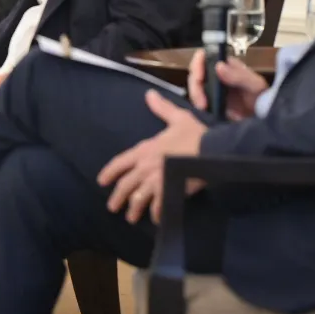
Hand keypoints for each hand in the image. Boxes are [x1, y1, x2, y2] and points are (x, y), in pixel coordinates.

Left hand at [97, 90, 208, 223]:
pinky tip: (156, 220)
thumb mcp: (178, 117)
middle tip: (113, 207)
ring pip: (138, 198)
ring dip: (133, 209)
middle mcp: (146, 166)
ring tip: (131, 218)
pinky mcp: (170, 191)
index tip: (101, 181)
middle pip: (126, 184)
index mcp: (145, 149)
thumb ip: (162, 108)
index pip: (120, 162)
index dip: (109, 172)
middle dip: (118, 197)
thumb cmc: (196, 134)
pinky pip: (158, 207)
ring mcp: (157, 180)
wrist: (213, 150)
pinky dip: (156, 214)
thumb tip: (149, 94)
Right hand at [186, 49, 268, 120]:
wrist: (264, 118)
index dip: (199, 63)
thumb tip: (219, 66)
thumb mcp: (255, 85)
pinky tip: (204, 111)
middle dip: (195, 85)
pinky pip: (197, 100)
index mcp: (227, 65)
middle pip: (196, 72)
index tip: (200, 76)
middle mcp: (216, 75)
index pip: (206, 56)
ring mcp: (212, 89)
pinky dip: (198, 105)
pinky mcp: (210, 102)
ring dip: (195, 96)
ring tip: (203, 107)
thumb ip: (239, 75)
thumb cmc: (262, 98)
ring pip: (194, 87)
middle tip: (201, 99)